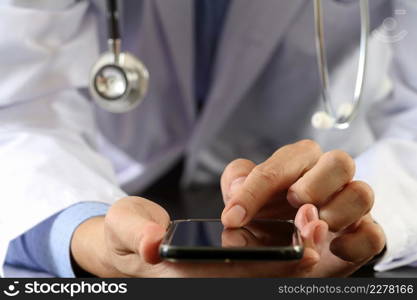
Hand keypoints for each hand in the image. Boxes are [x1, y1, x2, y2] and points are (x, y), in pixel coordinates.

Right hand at [71, 197, 336, 276]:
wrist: (131, 237)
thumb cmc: (128, 233)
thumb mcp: (125, 228)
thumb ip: (136, 234)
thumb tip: (152, 243)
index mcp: (190, 270)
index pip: (239, 274)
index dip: (273, 266)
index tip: (305, 252)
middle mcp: (213, 270)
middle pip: (262, 270)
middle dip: (295, 253)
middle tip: (320, 229)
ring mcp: (221, 261)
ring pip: (267, 259)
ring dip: (294, 243)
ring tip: (318, 221)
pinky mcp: (226, 248)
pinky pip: (261, 248)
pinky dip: (283, 236)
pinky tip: (299, 219)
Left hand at [220, 140, 385, 276]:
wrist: (290, 251)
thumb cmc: (268, 217)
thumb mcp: (244, 199)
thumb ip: (236, 185)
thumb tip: (236, 190)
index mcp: (299, 161)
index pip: (281, 163)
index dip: (254, 190)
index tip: (233, 217)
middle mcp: (329, 177)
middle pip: (340, 161)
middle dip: (315, 185)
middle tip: (294, 205)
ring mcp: (350, 205)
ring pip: (362, 193)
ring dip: (335, 214)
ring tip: (310, 229)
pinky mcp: (365, 233)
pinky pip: (372, 234)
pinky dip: (351, 245)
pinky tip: (330, 248)